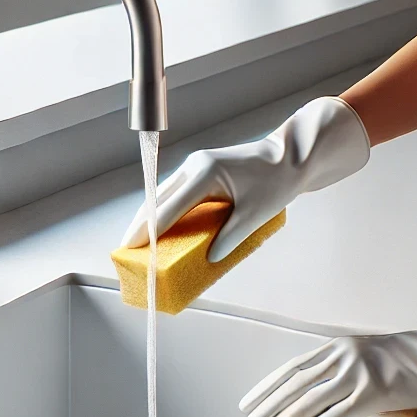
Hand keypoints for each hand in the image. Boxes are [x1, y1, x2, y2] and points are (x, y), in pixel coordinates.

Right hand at [121, 97, 369, 260]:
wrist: (290, 157)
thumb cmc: (276, 182)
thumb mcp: (255, 214)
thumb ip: (230, 237)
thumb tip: (210, 259)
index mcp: (206, 174)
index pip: (170, 206)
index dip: (150, 229)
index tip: (132, 245)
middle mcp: (194, 167)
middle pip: (158, 199)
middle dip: (141, 224)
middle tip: (126, 248)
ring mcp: (195, 166)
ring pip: (163, 194)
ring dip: (149, 217)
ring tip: (136, 240)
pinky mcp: (199, 171)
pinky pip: (174, 193)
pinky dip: (163, 210)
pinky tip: (157, 226)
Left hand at [239, 291, 416, 416]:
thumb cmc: (408, 363)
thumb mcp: (366, 360)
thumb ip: (339, 377)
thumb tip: (309, 410)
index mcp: (337, 348)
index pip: (291, 370)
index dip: (265, 388)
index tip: (246, 405)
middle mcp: (342, 357)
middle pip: (292, 386)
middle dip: (265, 408)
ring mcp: (358, 373)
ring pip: (308, 401)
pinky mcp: (375, 393)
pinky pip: (336, 414)